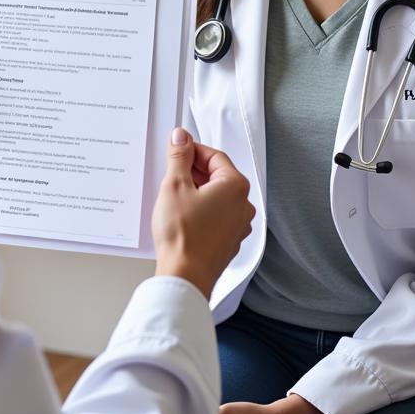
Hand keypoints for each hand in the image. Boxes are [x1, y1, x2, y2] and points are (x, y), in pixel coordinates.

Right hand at [151, 129, 254, 297]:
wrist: (186, 276)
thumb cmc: (183, 234)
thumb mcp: (175, 185)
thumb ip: (179, 157)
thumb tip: (181, 138)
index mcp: (235, 186)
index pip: (215, 156)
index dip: (192, 150)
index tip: (176, 149)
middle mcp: (243, 205)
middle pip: (218, 176)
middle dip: (194, 171)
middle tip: (171, 171)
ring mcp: (238, 226)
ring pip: (217, 197)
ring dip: (197, 191)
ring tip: (173, 195)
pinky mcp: (228, 242)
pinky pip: (216, 216)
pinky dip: (201, 210)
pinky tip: (182, 215)